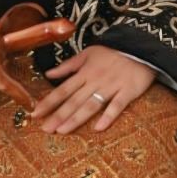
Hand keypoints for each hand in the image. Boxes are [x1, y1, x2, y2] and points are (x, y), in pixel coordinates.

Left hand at [30, 46, 155, 134]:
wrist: (141, 46)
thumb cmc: (113, 51)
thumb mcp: (88, 53)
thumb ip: (68, 66)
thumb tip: (48, 73)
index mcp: (85, 72)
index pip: (63, 89)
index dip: (49, 101)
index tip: (35, 114)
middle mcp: (96, 80)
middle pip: (74, 100)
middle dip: (58, 115)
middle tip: (44, 129)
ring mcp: (112, 86)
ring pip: (91, 104)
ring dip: (76, 118)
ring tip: (62, 131)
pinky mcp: (128, 91)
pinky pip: (117, 105)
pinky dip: (108, 116)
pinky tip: (98, 128)